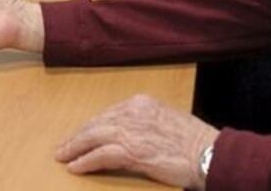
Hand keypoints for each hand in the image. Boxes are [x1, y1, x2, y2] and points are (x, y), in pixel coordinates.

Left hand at [55, 94, 218, 189]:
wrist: (208, 153)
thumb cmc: (194, 142)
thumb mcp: (166, 121)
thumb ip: (145, 124)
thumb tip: (129, 136)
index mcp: (142, 103)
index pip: (108, 114)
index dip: (91, 126)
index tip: (81, 134)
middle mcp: (133, 111)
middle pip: (96, 123)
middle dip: (78, 136)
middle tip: (63, 146)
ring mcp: (131, 130)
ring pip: (93, 136)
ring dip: (75, 148)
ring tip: (62, 156)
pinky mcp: (132, 150)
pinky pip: (100, 155)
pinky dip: (85, 161)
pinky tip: (75, 167)